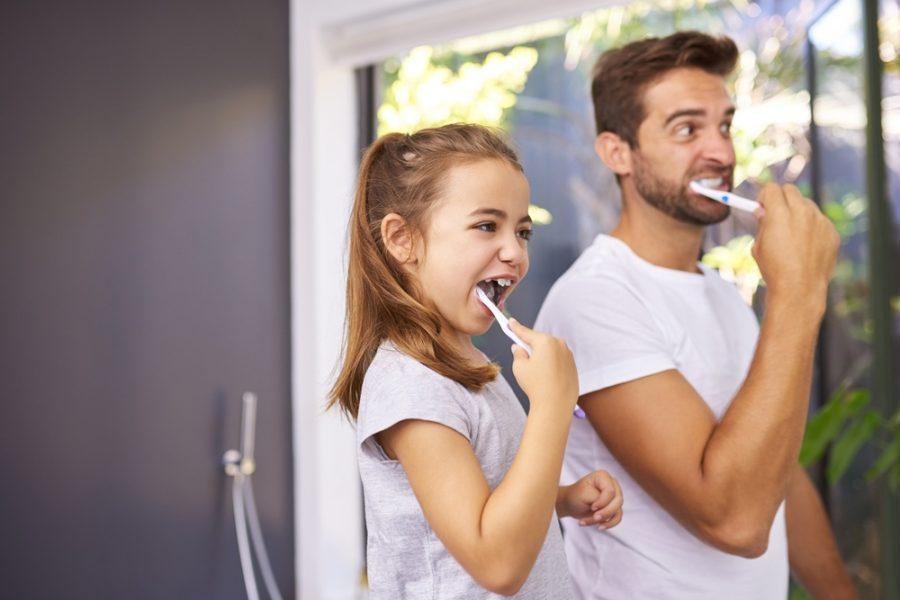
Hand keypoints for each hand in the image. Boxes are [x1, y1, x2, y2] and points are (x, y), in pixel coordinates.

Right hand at [508, 319, 577, 414]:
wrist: (556, 405)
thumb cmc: (536, 385)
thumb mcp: (519, 367)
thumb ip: (518, 353)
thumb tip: (518, 348)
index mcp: (545, 341)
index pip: (526, 332)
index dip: (516, 327)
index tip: (510, 322)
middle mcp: (559, 344)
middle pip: (540, 340)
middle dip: (530, 345)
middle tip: (520, 350)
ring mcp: (568, 355)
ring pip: (550, 350)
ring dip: (542, 355)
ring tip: (534, 371)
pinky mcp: (573, 366)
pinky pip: (558, 360)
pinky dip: (551, 364)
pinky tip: (545, 376)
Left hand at [558, 470, 622, 528]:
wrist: (570, 504)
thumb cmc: (575, 495)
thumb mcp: (584, 494)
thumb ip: (599, 499)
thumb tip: (608, 509)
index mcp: (604, 476)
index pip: (611, 491)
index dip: (603, 502)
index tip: (592, 507)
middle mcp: (612, 484)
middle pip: (618, 501)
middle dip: (605, 512)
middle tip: (594, 517)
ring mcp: (614, 496)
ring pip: (617, 511)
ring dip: (604, 520)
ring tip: (589, 522)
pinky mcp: (614, 507)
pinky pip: (617, 518)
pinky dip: (608, 524)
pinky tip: (599, 526)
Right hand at [752, 184, 839, 308]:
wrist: (799, 289)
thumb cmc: (774, 269)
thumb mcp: (759, 245)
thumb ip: (763, 224)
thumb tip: (763, 211)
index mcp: (779, 213)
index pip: (772, 188)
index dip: (765, 197)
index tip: (762, 206)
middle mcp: (802, 212)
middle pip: (791, 190)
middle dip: (782, 199)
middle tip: (776, 215)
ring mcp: (820, 221)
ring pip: (807, 205)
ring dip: (798, 213)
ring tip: (792, 236)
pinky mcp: (831, 232)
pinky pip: (820, 222)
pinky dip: (812, 228)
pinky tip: (806, 247)